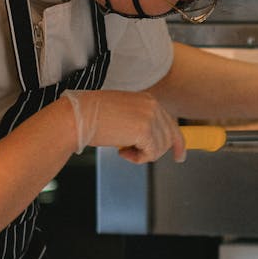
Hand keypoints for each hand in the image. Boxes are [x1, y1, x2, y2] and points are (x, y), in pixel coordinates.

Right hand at [61, 89, 185, 163]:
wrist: (77, 116)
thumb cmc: (91, 116)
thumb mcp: (122, 113)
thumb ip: (139, 121)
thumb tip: (149, 140)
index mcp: (147, 99)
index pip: (170, 122)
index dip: (177, 142)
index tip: (180, 156)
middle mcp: (152, 106)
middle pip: (169, 137)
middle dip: (158, 152)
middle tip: (142, 157)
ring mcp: (150, 117)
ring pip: (160, 148)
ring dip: (142, 154)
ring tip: (122, 149)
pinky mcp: (144, 131)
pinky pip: (151, 154)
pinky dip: (138, 159)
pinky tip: (121, 152)